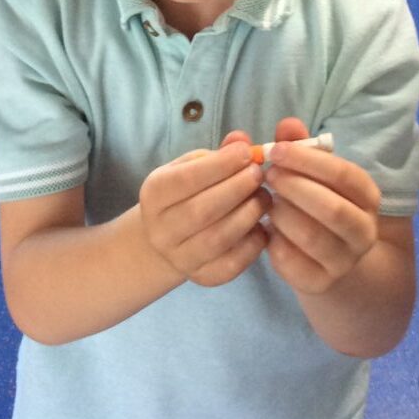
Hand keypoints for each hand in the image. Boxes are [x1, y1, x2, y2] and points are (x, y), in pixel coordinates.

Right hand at [138, 140, 270, 287]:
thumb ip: (219, 152)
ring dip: (249, 214)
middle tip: (259, 174)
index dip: (220, 165)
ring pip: (218, 238)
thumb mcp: (194, 166)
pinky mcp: (203, 277)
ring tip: (264, 197)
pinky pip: (232, 264)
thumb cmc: (187, 192)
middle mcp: (161, 229)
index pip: (186, 179)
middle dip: (238, 188)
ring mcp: (180, 258)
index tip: (247, 153)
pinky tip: (263, 225)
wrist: (171, 237)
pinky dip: (253, 243)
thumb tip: (242, 141)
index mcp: (154, 194)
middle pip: (202, 210)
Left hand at [263, 118, 380, 294]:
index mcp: (368, 196)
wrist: (331, 259)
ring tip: (268, 202)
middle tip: (267, 175)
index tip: (275, 150)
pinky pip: (292, 262)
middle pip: (331, 208)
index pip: (343, 175)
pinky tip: (267, 229)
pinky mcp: (320, 282)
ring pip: (311, 236)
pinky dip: (274, 242)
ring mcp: (345, 260)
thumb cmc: (318, 201)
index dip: (306, 160)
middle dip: (293, 187)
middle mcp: (365, 230)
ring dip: (282, 214)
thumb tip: (287, 124)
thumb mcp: (314, 173)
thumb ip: (301, 147)